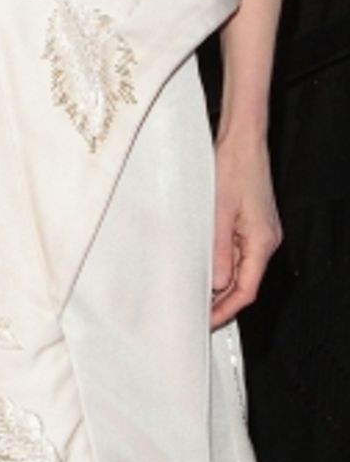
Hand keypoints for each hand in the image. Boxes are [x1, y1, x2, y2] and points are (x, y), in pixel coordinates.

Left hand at [211, 131, 281, 327]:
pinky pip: (239, 251)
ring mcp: (260, 231)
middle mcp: (266, 240)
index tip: (206, 321)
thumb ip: (218, 250)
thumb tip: (217, 283)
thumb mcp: (218, 212)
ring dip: (220, 280)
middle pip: (245, 282)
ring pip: (241, 267)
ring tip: (195, 291)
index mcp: (262, 242)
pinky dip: (223, 261)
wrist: (242, 141)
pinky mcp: (253, 222)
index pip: (246, 290)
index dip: (225, 309)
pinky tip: (205, 264)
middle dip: (222, 299)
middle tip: (196, 311)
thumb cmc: (232, 168)